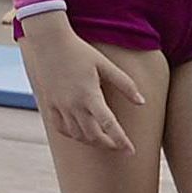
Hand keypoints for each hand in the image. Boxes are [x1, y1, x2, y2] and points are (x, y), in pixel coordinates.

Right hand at [18, 16, 147, 151]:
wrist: (48, 41)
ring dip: (92, 141)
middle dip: (108, 144)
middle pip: (93, 135)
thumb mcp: (105, 65)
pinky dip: (73, 134)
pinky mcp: (49, 104)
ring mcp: (59, 106)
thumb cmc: (80, 51)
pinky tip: (81, 133)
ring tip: (103, 140)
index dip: (121, 140)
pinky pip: (61, 128)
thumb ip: (125, 84)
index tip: (131, 151)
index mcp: (89, 95)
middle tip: (119, 146)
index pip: (109, 125)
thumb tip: (142, 102)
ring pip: (77, 134)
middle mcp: (73, 104)